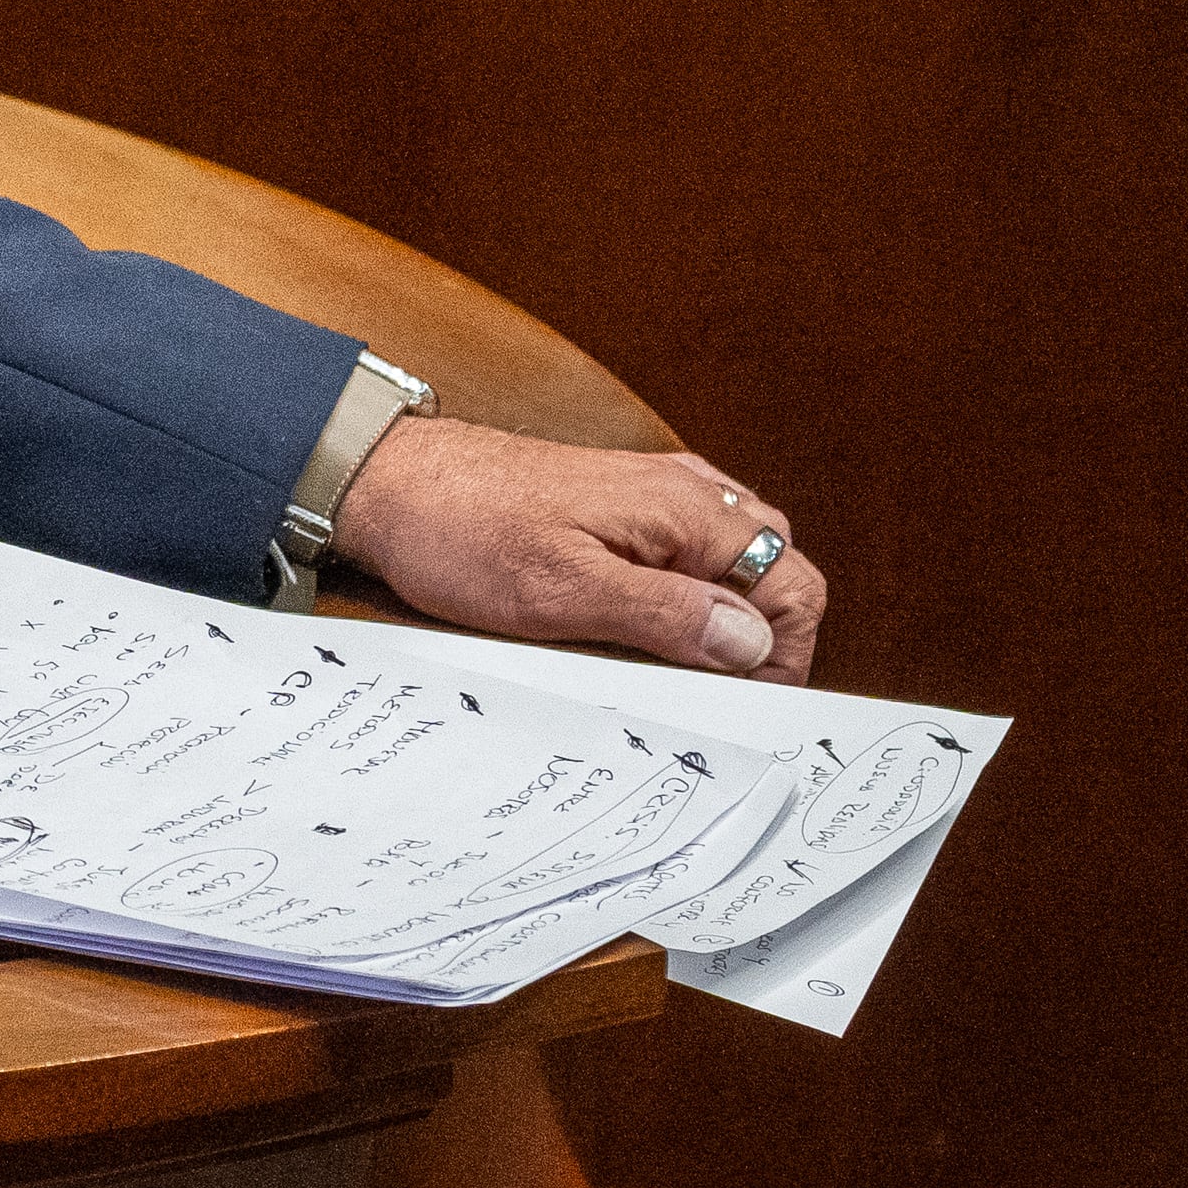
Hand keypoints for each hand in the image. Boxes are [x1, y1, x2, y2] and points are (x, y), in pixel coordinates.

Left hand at [323, 417, 827, 682]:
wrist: (393, 483)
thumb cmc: (466, 531)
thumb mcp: (566, 593)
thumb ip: (666, 616)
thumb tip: (751, 641)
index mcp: (685, 510)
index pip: (795, 582)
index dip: (787, 655)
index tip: (748, 703)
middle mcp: (682, 493)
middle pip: (774, 571)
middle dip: (760, 639)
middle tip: (711, 693)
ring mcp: (652, 496)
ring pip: (731, 564)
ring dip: (721, 619)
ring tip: (674, 667)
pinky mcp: (619, 507)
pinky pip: (684, 554)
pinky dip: (683, 596)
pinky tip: (647, 629)